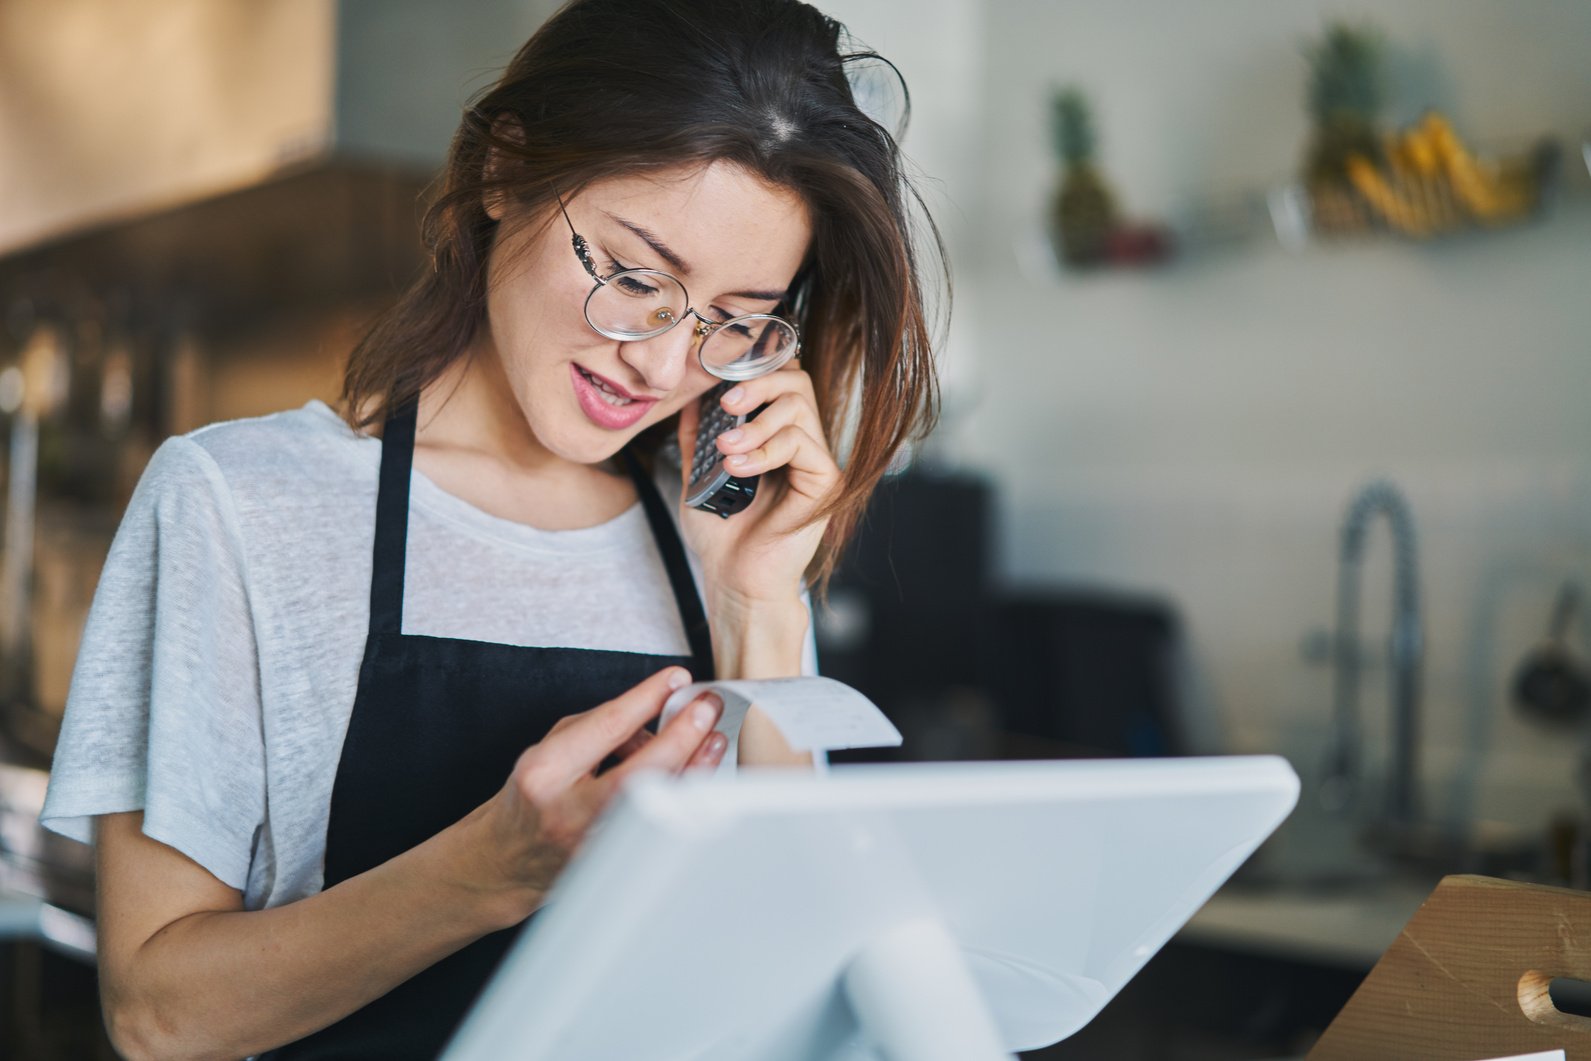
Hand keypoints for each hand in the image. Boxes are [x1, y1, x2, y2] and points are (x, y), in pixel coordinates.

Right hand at [480, 667, 724, 909]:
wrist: (508, 857)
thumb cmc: (535, 794)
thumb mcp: (552, 747)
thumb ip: (601, 727)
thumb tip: (658, 712)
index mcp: (546, 772)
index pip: (606, 728)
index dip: (647, 699)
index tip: (677, 679)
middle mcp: (567, 812)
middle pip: (637, 774)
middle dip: (680, 736)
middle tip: (706, 709)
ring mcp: (592, 845)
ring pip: (655, 805)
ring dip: (692, 768)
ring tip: (713, 738)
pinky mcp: (613, 866)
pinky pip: (657, 825)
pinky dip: (679, 796)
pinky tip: (695, 775)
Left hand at [676, 364, 839, 606]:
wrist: (736, 580)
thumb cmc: (722, 535)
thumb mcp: (698, 476)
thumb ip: (697, 437)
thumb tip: (689, 398)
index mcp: (776, 436)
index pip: (779, 380)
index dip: (754, 370)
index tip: (718, 382)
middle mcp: (801, 443)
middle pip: (796, 380)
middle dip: (758, 382)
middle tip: (727, 404)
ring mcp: (816, 461)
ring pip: (799, 406)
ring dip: (757, 422)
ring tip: (726, 450)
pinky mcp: (825, 482)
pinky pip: (802, 444)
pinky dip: (766, 450)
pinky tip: (738, 469)